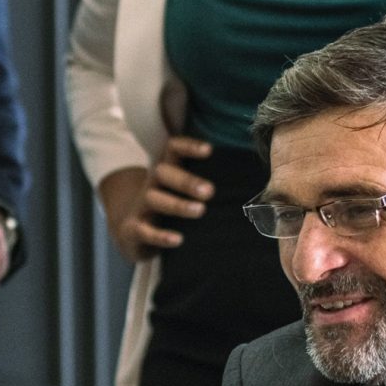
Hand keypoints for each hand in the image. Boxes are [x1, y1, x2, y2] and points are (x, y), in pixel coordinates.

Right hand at [97, 136, 213, 261]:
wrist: (131, 232)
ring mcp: (141, 206)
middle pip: (163, 173)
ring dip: (178, 204)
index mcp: (166, 171)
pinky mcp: (133, 229)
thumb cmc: (169, 207)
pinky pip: (144, 230)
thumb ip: (205, 182)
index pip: (172, 148)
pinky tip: (178, 240)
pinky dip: (160, 235)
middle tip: (210, 191)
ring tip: (200, 211)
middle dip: (186, 180)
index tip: (209, 150)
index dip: (188, 146)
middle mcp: (152, 184)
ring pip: (155, 199)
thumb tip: (254, 179)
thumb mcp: (181, 190)